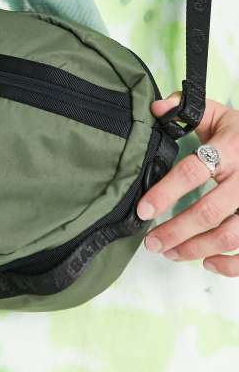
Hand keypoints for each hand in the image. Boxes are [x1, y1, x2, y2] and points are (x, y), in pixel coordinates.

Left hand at [136, 92, 238, 275]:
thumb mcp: (219, 115)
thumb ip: (188, 111)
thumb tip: (156, 107)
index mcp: (229, 149)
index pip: (193, 172)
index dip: (165, 192)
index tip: (143, 210)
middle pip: (208, 212)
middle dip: (175, 231)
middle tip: (151, 243)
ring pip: (230, 235)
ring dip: (196, 249)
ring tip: (170, 252)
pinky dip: (230, 264)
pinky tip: (207, 263)